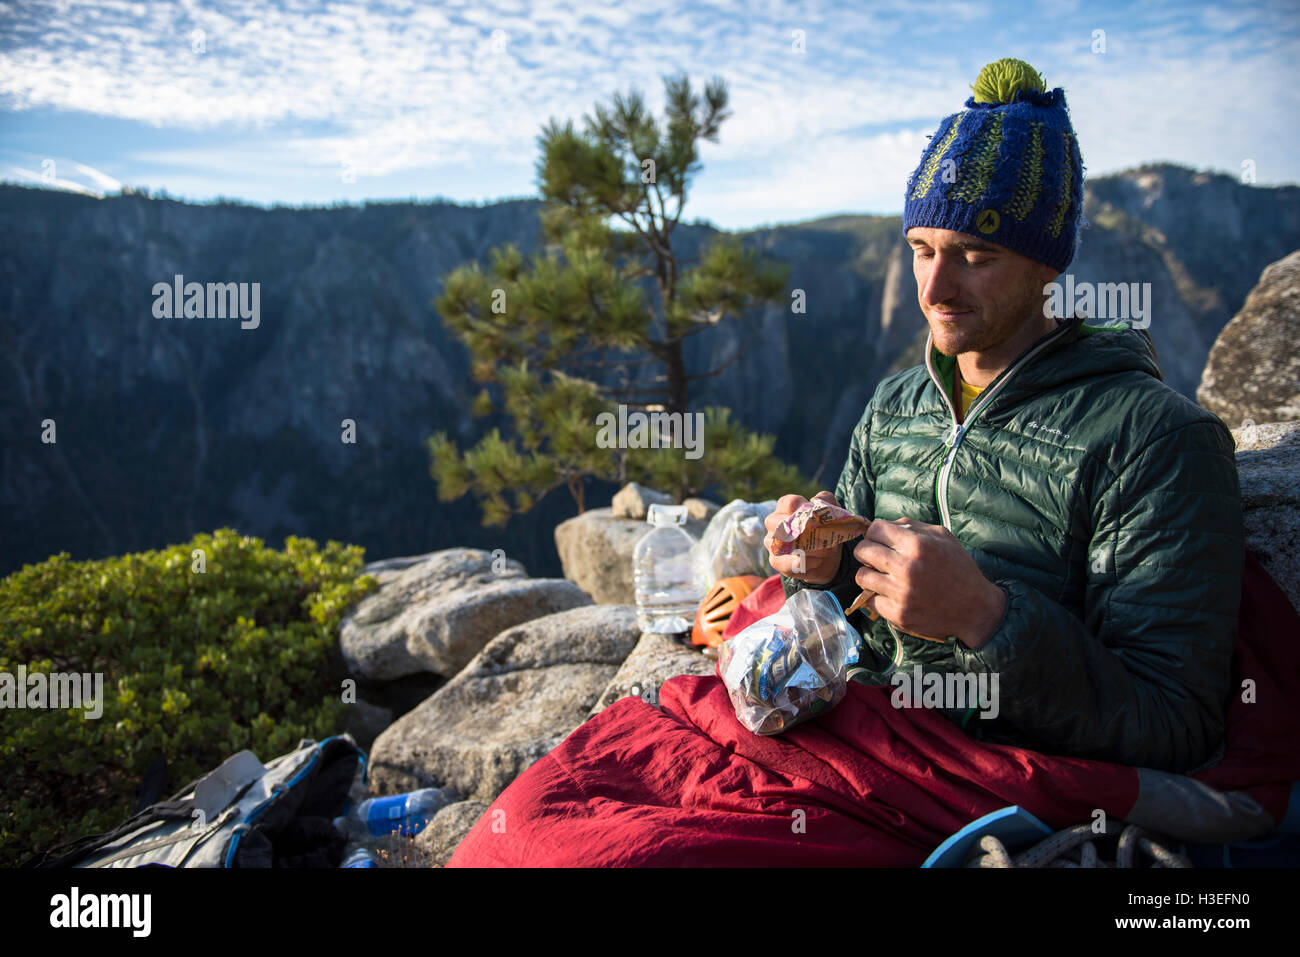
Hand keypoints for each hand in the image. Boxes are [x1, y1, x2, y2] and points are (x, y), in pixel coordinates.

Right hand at [763, 491, 844, 585]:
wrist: (827, 557)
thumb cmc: (826, 530)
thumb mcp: (831, 513)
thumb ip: (827, 500)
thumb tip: (816, 500)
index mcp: (786, 507)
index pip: (788, 503)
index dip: (803, 509)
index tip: (817, 517)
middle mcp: (774, 523)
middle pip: (779, 524)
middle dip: (804, 533)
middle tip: (822, 537)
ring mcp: (772, 542)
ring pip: (782, 545)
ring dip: (807, 550)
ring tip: (824, 552)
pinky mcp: (775, 561)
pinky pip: (785, 563)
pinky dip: (803, 564)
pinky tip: (816, 562)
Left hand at [850, 517, 1005, 648]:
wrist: (975, 608)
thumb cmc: (958, 568)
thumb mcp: (942, 537)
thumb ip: (911, 526)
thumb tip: (880, 525)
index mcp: (918, 545)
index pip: (875, 530)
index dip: (874, 533)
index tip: (878, 540)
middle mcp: (907, 568)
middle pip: (863, 551)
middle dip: (867, 552)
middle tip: (876, 558)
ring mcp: (901, 593)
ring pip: (861, 576)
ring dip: (869, 574)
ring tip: (882, 576)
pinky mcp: (898, 614)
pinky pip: (870, 600)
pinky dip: (877, 596)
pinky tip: (891, 594)